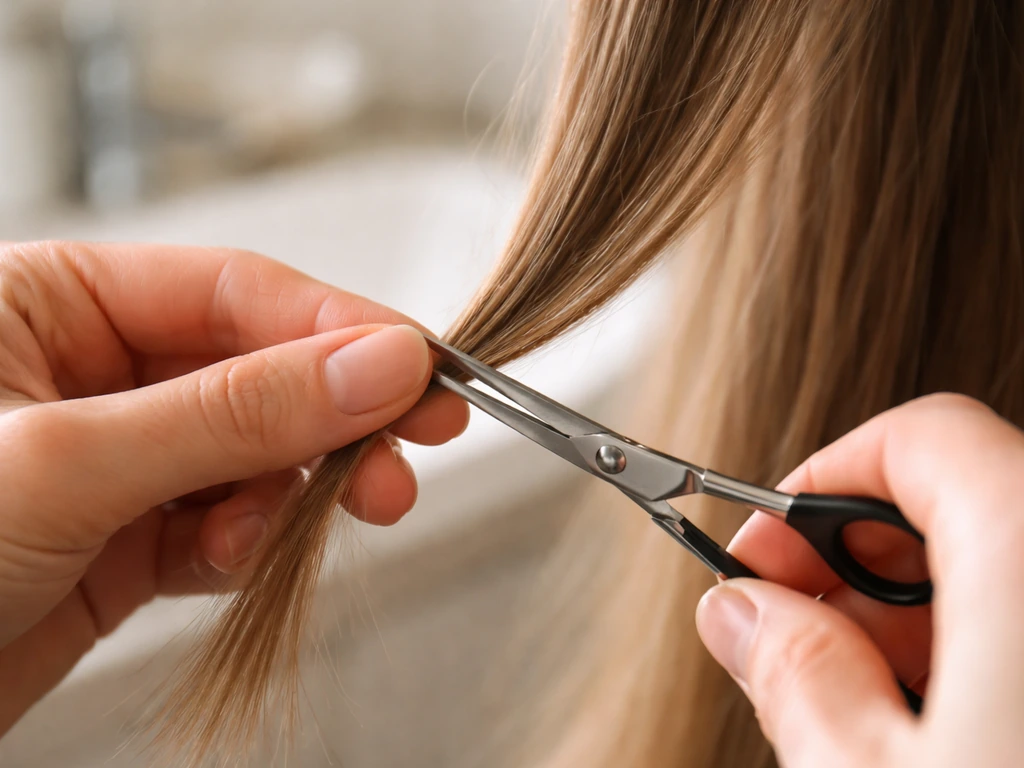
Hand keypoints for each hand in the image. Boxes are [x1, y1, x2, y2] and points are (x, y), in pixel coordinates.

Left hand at [0, 241, 466, 733]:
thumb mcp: (70, 461)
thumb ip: (234, 411)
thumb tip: (375, 364)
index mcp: (55, 302)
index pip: (237, 292)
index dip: (339, 328)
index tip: (420, 369)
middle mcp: (91, 371)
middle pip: (259, 371)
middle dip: (335, 415)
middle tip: (409, 447)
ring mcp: (116, 458)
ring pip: (253, 453)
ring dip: (298, 488)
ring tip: (339, 512)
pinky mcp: (126, 538)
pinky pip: (224, 524)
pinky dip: (248, 544)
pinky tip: (232, 560)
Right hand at [695, 394, 1023, 766]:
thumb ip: (800, 676)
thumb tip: (741, 614)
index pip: (921, 435)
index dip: (818, 484)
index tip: (761, 550)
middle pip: (958, 498)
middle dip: (851, 562)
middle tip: (790, 639)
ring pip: (1000, 565)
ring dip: (910, 619)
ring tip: (857, 704)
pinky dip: (978, 651)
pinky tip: (936, 727)